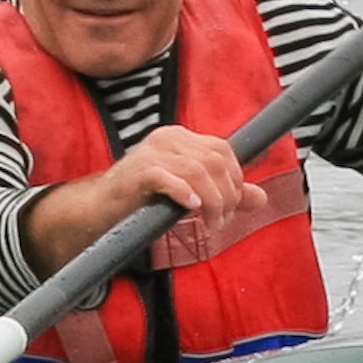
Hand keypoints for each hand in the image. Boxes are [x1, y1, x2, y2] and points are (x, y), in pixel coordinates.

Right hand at [101, 125, 248, 224]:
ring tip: (210, 224)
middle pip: (215, 161)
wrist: (101, 209)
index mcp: (180, 137)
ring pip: (198, 171)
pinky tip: (191, 209)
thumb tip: (262, 198)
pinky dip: (184, 194)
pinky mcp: (138, 173)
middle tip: (221, 220)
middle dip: (227, 195)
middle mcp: (167, 138)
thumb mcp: (190, 194)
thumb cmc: (145, 200)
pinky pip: (168, 178)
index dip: (236, 179)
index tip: (233, 206)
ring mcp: (151, 153)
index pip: (223, 150)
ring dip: (212, 202)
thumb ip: (225, 194)